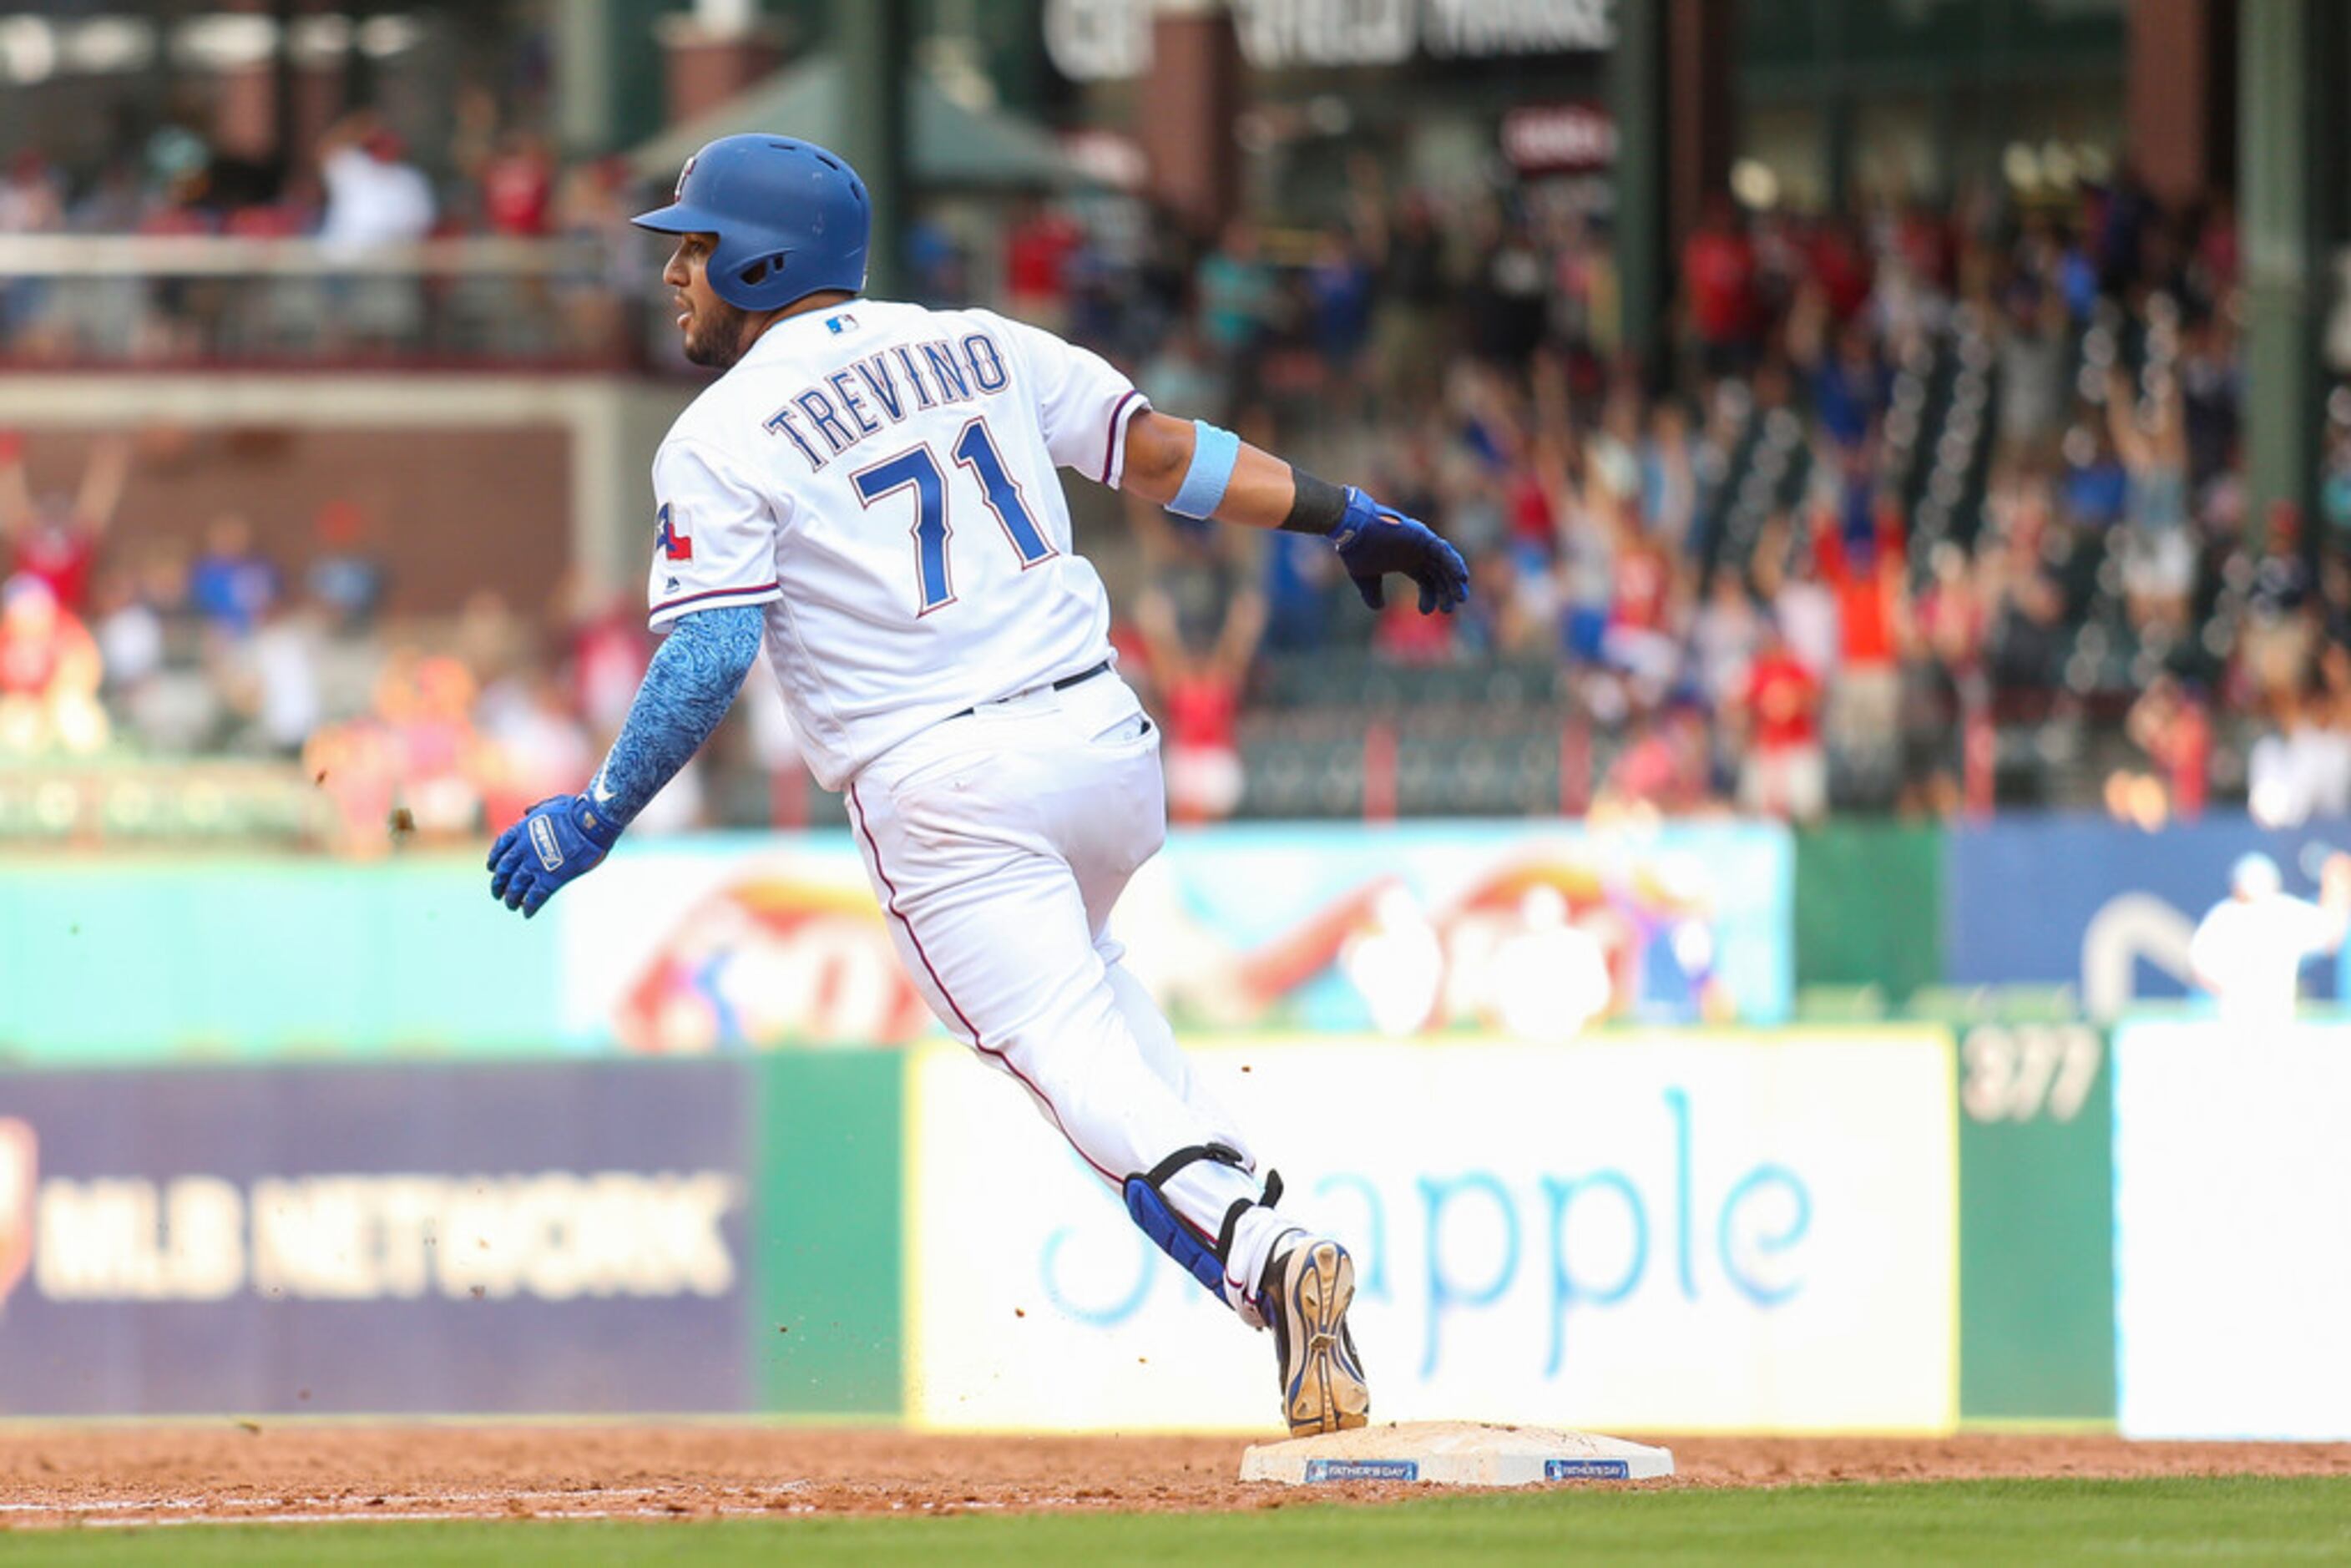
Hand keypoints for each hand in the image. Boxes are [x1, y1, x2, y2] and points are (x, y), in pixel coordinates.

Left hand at [487, 794, 619, 918]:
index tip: (491, 868)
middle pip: (504, 870)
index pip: (501, 847)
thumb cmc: (577, 810)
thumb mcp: (551, 804)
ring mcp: (535, 865)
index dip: (494, 859)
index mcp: (522, 830)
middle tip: (496, 893)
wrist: (591, 822)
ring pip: (516, 886)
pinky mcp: (550, 878)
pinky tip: (527, 914)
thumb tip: (527, 811)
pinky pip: (535, 897)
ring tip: (510, 905)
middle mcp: (523, 849)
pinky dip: (529, 906)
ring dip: (511, 898)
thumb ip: (537, 810)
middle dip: (498, 883)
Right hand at [1330, 487, 1468, 613]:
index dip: (1430, 596)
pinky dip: (1454, 562)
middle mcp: (1417, 552)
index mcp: (1407, 561)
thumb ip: (1373, 592)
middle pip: (1440, 574)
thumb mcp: (1365, 577)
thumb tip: (1379, 607)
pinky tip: (1461, 577)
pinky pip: (1443, 550)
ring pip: (1445, 563)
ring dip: (1454, 580)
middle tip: (1448, 609)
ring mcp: (1421, 543)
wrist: (1349, 529)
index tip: (1426, 612)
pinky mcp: (1422, 535)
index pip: (1427, 580)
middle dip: (1446, 592)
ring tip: (1460, 598)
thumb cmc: (1355, 549)